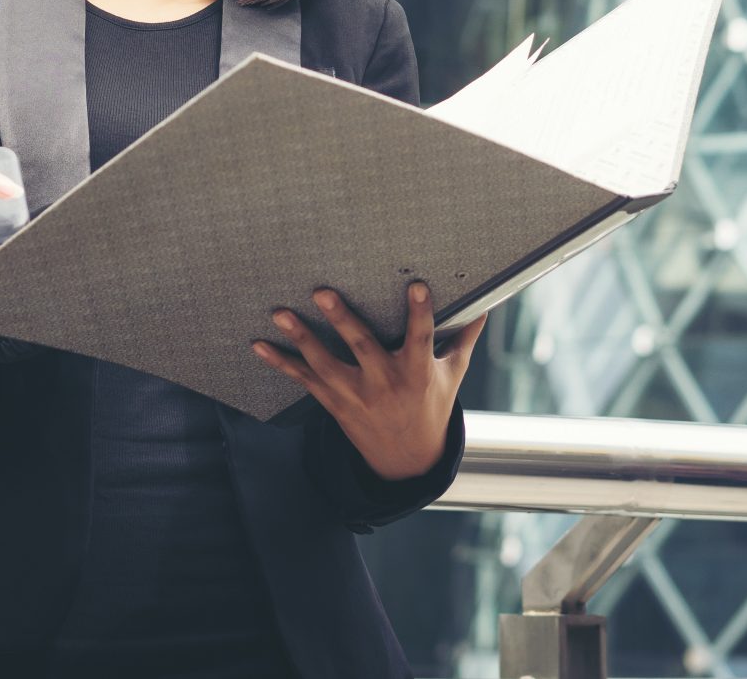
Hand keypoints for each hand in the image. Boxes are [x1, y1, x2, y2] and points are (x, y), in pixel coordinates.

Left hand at [254, 283, 484, 480]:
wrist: (406, 460)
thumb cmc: (431, 406)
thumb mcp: (453, 376)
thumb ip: (464, 339)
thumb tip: (487, 305)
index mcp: (418, 372)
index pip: (421, 337)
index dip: (420, 312)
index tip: (416, 286)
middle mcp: (385, 383)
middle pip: (362, 347)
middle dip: (342, 319)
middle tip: (322, 292)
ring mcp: (355, 394)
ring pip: (324, 364)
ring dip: (300, 338)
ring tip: (280, 313)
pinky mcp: (334, 402)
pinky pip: (303, 380)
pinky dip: (279, 363)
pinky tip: (258, 344)